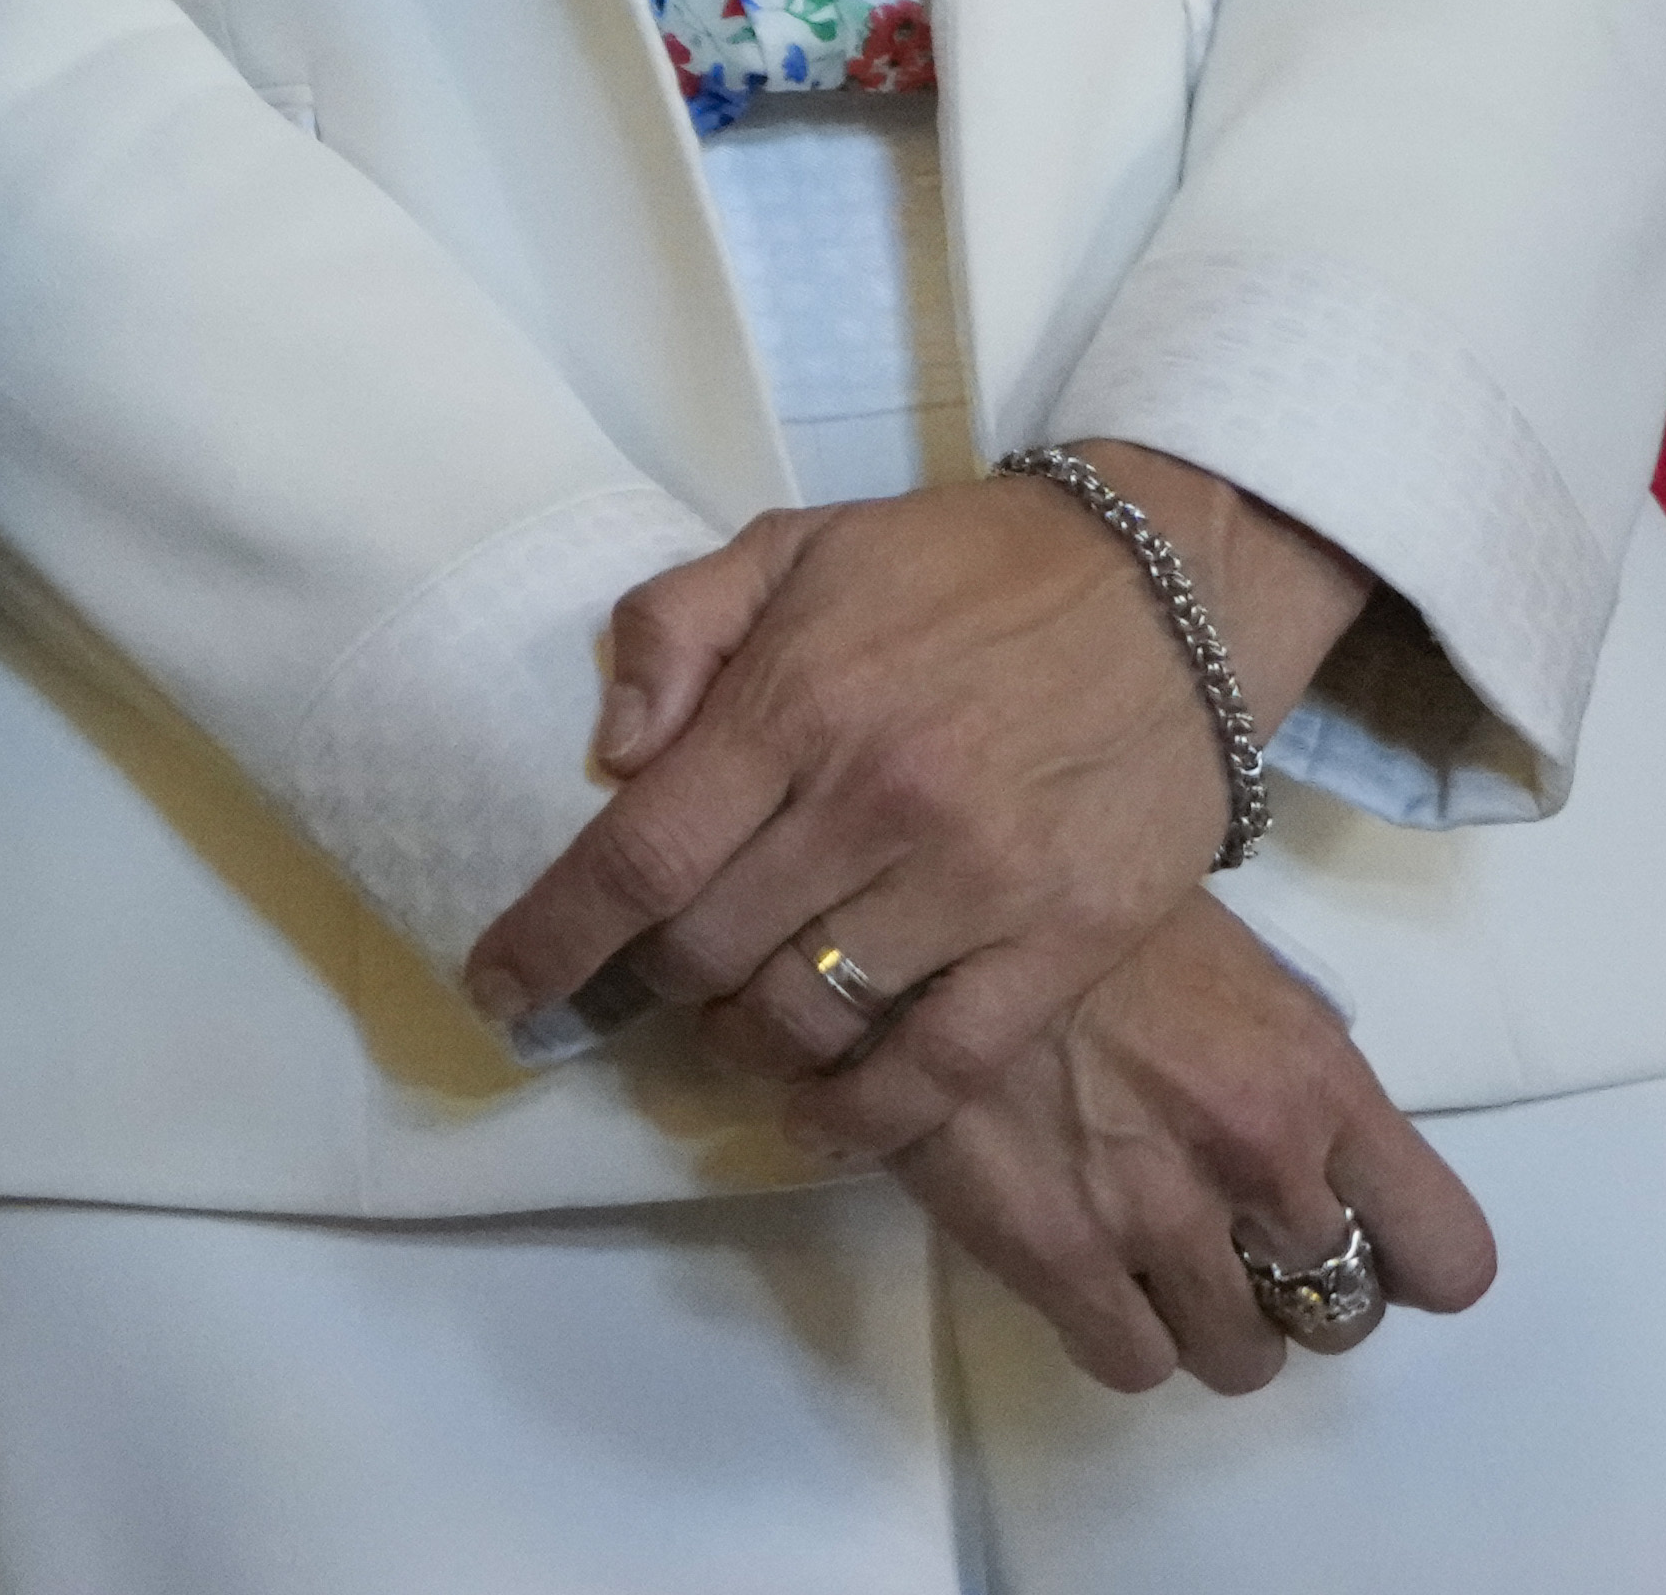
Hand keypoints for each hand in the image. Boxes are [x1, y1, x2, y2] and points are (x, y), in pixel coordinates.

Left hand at [465, 446, 1359, 1151]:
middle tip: (639, 991)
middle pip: (710, 950)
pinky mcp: (1067, 941)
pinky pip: (942, 1067)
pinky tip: (816, 1120)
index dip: (554, 938)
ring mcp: (977, 881)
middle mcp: (875, 802)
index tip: (498, 989)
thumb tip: (611, 754)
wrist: (1166, 583)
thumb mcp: (791, 546)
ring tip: (731, 1033)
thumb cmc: (959, 567)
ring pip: (810, 1020)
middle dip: (648, 989)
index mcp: (794, 703)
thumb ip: (675, 630)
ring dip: (742, 1049)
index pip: (640, 855)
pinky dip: (862, 1117)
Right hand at [850, 889, 1499, 1394]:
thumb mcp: (1233, 970)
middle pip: (1338, 1318)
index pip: (1448, 1257)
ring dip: (1204, 1323)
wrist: (919, 904)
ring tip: (1149, 1262)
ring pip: (1240, 1360)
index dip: (1404, 1264)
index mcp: (1319, 1079)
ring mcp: (1160, 1216)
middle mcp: (1261, 1160)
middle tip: (1226, 1241)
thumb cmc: (1082, 918)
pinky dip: (1117, 1334)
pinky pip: (1133, 1365)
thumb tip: (1315, 1154)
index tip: (1353, 1239)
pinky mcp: (1058, 1254)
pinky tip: (1084, 1274)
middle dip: (1286, 1290)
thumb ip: (1291, 1075)